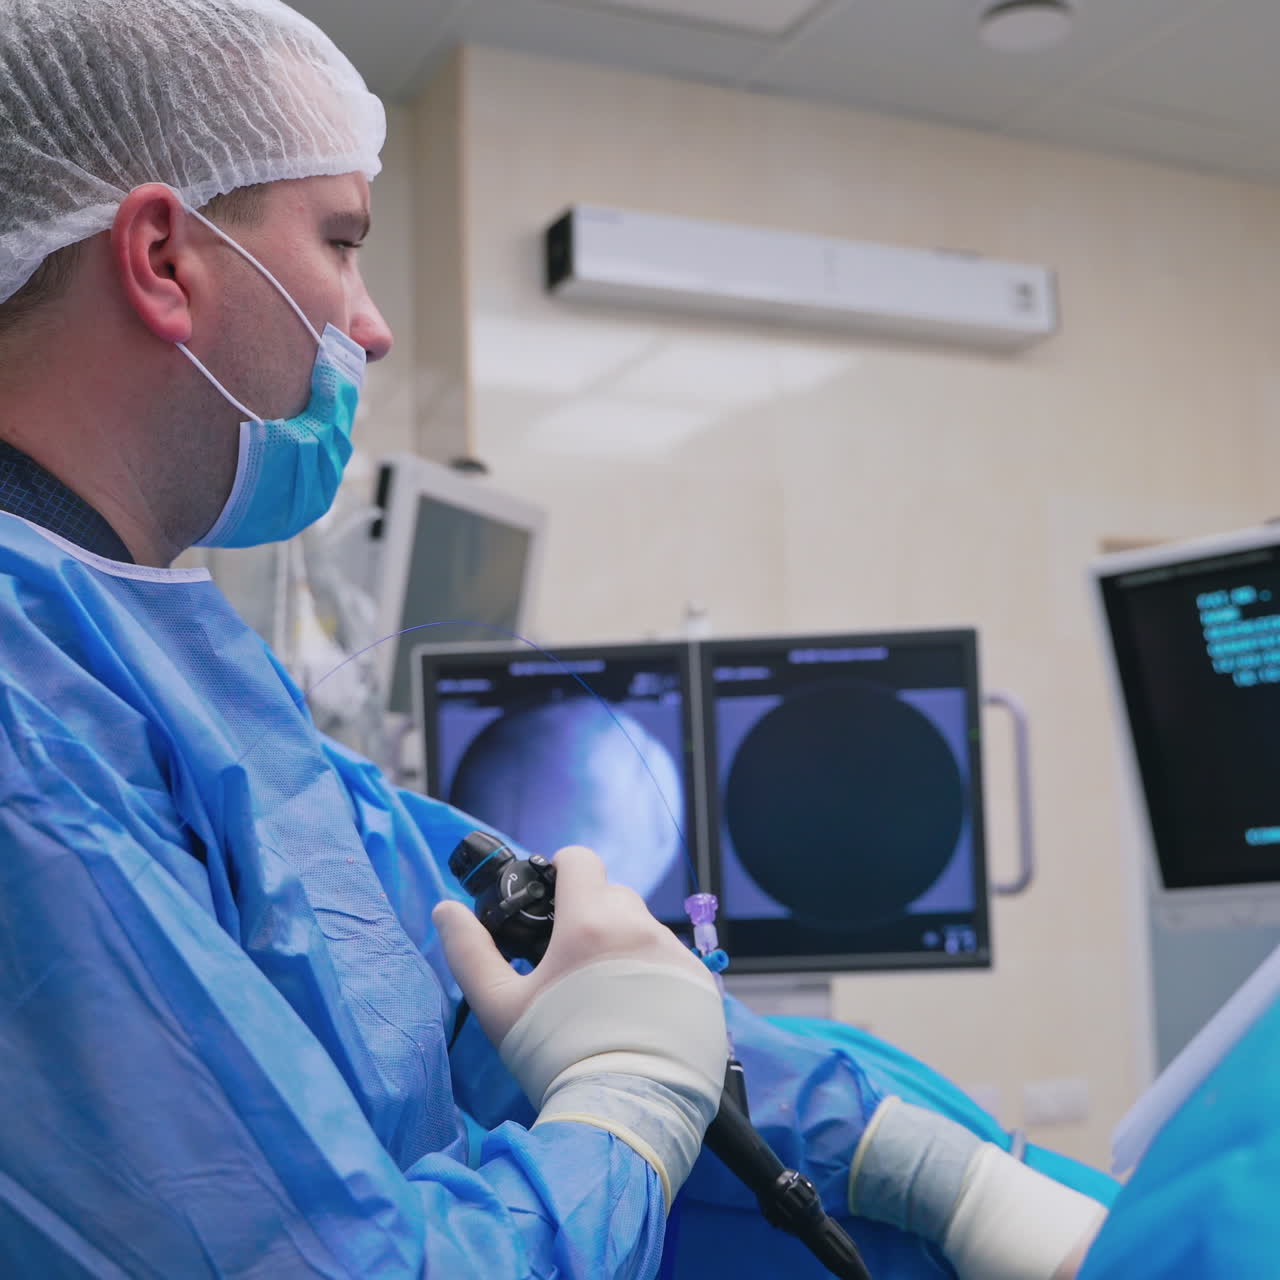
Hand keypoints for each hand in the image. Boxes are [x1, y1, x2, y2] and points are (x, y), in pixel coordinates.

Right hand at [433, 844, 715, 1049]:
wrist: (625, 1117)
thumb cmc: (555, 1058)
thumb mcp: (500, 1008)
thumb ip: (470, 952)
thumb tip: (445, 910)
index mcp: (591, 922)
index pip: (581, 860)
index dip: (562, 871)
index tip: (552, 898)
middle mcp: (641, 928)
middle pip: (613, 896)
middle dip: (590, 914)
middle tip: (570, 962)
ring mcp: (677, 956)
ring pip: (643, 930)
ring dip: (623, 946)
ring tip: (605, 996)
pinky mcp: (702, 985)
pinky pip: (672, 962)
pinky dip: (654, 975)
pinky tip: (637, 1014)